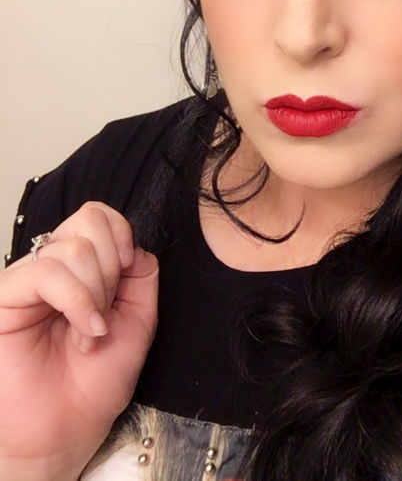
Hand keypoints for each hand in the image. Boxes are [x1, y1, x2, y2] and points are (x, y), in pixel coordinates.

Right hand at [0, 202, 157, 479]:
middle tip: (107, 313)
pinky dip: (78, 300)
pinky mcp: (5, 296)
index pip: (100, 216)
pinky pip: (47, 273)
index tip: (129, 272)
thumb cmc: (95, 381)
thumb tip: (134, 244)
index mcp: (82, 266)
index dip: (123, 236)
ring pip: (73, 248)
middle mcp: (52, 265)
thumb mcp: (139, 318)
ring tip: (91, 332)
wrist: (66, 430)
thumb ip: (142, 274)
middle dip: (112, 268)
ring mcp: (27, 279)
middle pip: (90, 220)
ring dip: (97, 293)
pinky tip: (85, 330)